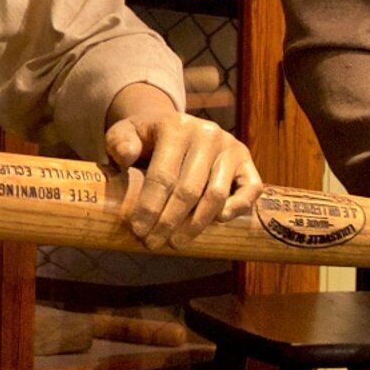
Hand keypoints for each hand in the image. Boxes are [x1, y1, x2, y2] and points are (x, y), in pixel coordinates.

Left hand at [100, 87, 261, 248]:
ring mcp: (230, 146)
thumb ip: (119, 142)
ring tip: (176, 242)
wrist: (174, 126)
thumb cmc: (146, 138)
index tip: (137, 231)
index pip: (162, 175)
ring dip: (196, 224)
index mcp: (176, 126)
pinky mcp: (246, 160)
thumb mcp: (123, 133)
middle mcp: (207, 134)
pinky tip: (217, 223)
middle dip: (168, 222)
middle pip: (188, 190)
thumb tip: (127, 156)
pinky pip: (250, 189)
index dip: (149, 207)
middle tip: (152, 244)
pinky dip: (237, 208)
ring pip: (216, 194)